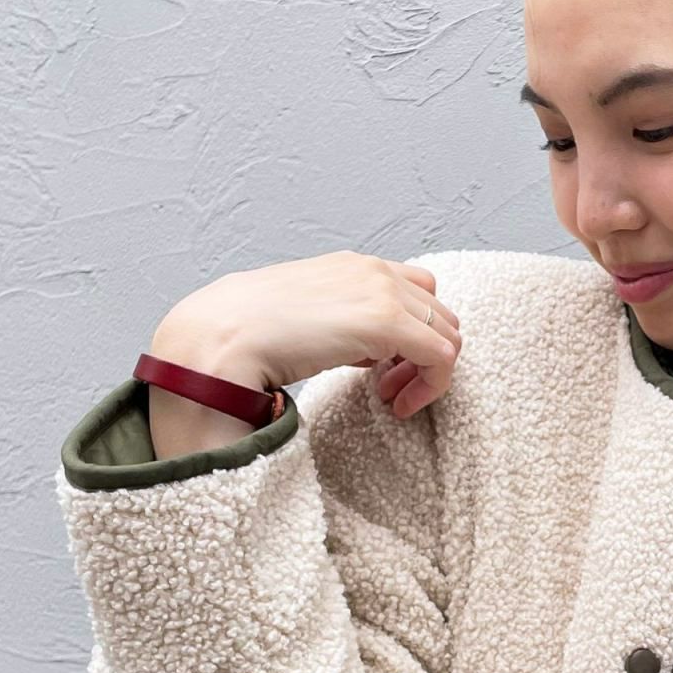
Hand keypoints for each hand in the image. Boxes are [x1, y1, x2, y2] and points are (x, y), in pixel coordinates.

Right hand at [158, 249, 463, 419]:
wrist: (223, 335)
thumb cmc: (250, 331)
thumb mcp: (307, 317)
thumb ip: (342, 324)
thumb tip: (367, 352)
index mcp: (354, 266)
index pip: (416, 294)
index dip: (411, 337)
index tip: (384, 375)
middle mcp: (374, 271)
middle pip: (438, 314)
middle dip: (423, 357)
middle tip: (390, 391)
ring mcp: (384, 293)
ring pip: (448, 335)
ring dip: (429, 373)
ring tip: (392, 399)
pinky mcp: (388, 322)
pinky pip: (443, 357)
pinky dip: (431, 386)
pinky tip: (395, 405)